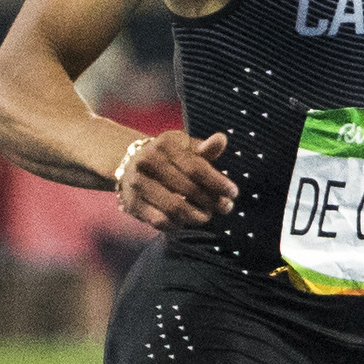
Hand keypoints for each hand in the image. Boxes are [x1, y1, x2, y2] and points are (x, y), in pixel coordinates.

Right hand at [119, 129, 237, 229]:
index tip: (233, 193)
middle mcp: (147, 162)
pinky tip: (186, 221)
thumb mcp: (185, 146)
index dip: (217, 182)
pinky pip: (159, 220)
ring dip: (196, 216)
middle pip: (186, 188)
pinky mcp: (132, 203)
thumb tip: (222, 139)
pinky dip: (177, 224)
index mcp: (164, 144)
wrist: (129, 163)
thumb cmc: (168, 156)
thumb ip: (204, 148)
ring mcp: (137, 183)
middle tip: (226, 207)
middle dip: (211, 201)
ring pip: (173, 207)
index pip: (195, 167)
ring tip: (207, 216)